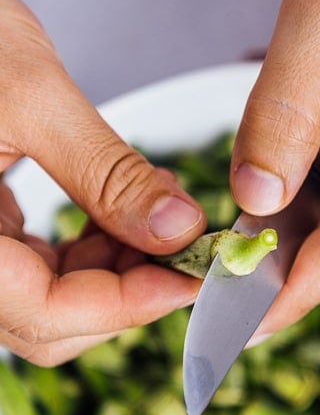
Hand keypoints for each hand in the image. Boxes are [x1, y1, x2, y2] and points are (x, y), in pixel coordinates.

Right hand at [0, 0, 206, 364]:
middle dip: (129, 291)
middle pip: (49, 321)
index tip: (194, 275)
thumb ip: (105, 172)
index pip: (45, 313)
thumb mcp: (30, 94)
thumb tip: (178, 229)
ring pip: (49, 298)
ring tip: (165, 215)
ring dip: (118, 270)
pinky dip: (92, 248)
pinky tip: (127, 209)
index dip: (128, 305)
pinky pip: (39, 265)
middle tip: (189, 247)